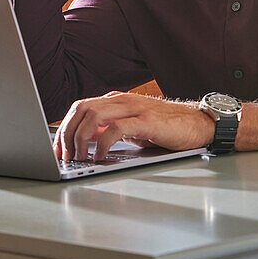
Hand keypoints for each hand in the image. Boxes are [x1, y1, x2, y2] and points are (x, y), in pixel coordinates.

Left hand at [53, 91, 214, 161]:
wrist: (200, 124)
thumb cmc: (167, 128)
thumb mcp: (133, 127)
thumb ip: (111, 128)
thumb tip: (85, 142)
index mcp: (117, 101)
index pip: (80, 107)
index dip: (65, 127)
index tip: (58, 148)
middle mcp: (123, 101)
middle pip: (82, 109)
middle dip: (67, 133)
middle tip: (64, 155)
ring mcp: (135, 109)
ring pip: (94, 116)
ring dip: (80, 138)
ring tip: (78, 157)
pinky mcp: (147, 121)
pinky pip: (115, 129)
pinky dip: (102, 143)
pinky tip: (100, 156)